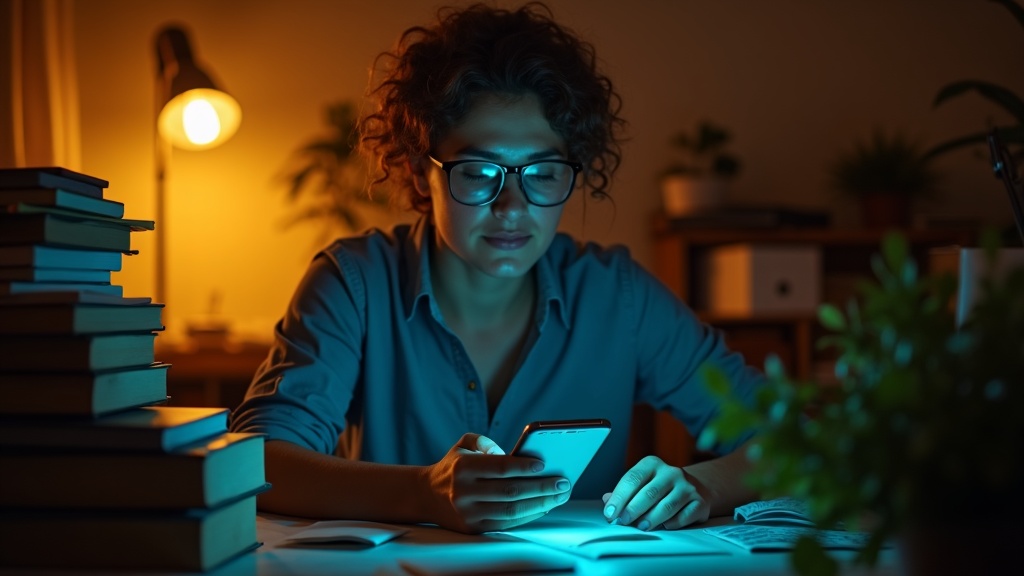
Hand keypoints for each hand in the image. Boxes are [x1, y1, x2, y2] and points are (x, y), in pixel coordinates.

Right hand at [424, 433, 570, 532]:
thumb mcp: (463, 444)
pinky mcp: (473, 528)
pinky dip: (528, 516)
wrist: (425, 495)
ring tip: (560, 496)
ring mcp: (468, 513)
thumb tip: (512, 454)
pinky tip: (544, 507)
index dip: (524, 467)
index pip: (500, 467)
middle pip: (510, 491)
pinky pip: (506, 524)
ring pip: (511, 511)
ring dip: (540, 504)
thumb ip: (485, 441)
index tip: (545, 464)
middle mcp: (464, 492)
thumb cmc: (453, 466)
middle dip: (541, 487)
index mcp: (463, 467)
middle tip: (563, 482)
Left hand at [601, 455, 709, 530]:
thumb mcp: (642, 483)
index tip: (610, 513)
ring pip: (666, 507)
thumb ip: (624, 492)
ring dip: (651, 519)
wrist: (695, 488)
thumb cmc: (661, 488)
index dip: (619, 497)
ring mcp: (687, 486)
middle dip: (633, 510)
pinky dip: (671, 524)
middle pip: (649, 493)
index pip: (632, 478)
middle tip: (623, 522)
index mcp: (652, 464)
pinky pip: (683, 517)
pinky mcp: (700, 502)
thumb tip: (607, 500)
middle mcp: (671, 472)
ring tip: (641, 527)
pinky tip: (664, 527)